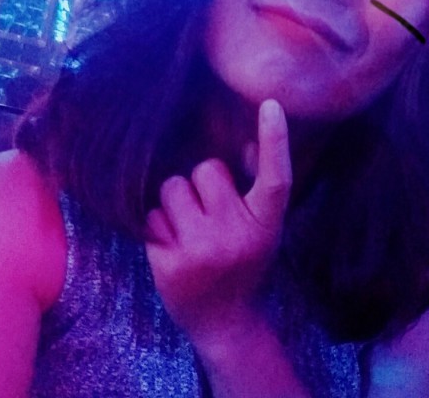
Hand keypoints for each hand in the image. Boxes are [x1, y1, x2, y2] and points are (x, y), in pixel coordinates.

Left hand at [145, 99, 291, 342]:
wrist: (224, 323)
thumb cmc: (244, 265)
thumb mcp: (263, 231)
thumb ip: (255, 194)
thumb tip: (243, 146)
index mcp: (265, 224)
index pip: (276, 178)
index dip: (275, 140)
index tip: (270, 105)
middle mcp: (236, 235)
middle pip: (206, 169)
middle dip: (202, 183)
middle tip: (209, 213)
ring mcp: (201, 249)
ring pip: (173, 187)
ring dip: (176, 201)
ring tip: (189, 228)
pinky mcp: (168, 262)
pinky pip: (152, 215)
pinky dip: (158, 225)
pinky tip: (173, 246)